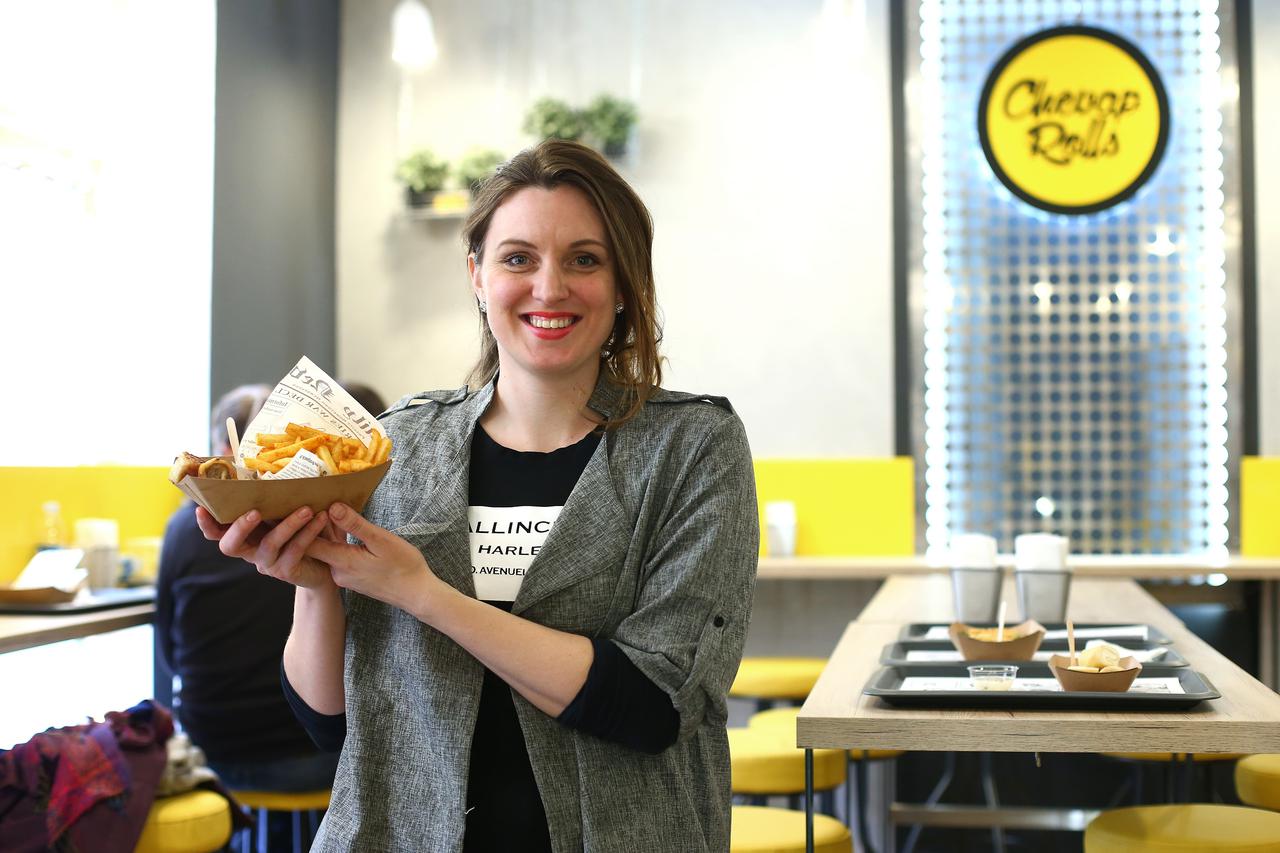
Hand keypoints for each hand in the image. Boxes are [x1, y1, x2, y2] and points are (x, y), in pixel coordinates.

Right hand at [195, 505, 336, 589]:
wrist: (328, 562)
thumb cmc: (304, 530)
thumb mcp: (288, 512)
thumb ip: (276, 498)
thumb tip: (271, 463)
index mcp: (245, 535)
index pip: (216, 533)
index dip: (206, 523)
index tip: (201, 508)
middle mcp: (251, 551)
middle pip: (230, 546)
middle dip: (239, 527)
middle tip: (254, 511)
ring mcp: (268, 563)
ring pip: (269, 545)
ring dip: (288, 525)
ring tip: (306, 509)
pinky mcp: (287, 571)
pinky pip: (295, 551)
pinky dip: (308, 533)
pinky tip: (321, 518)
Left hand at [306, 502, 444, 616]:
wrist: (416, 593)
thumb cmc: (404, 566)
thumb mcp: (381, 540)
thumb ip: (355, 524)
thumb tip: (332, 507)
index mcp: (342, 562)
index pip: (309, 542)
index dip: (303, 524)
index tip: (306, 505)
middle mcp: (337, 572)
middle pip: (315, 547)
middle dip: (313, 526)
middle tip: (315, 502)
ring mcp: (344, 578)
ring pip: (327, 552)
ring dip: (326, 534)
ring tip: (328, 511)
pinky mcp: (352, 579)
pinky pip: (338, 558)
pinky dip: (337, 544)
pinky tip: (343, 530)